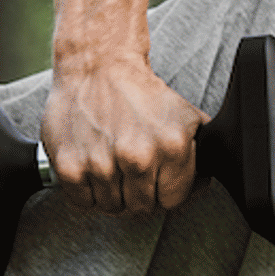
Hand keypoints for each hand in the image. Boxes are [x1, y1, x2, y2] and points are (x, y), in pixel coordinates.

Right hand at [41, 41, 203, 218]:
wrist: (97, 66)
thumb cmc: (140, 94)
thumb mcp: (185, 116)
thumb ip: (201, 153)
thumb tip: (204, 182)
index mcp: (171, 148)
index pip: (173, 202)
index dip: (166, 194)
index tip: (158, 183)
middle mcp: (137, 158)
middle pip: (142, 209)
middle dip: (140, 195)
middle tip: (132, 173)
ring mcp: (101, 165)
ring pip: (112, 208)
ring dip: (113, 194)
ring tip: (112, 166)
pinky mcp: (70, 167)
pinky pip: (83, 203)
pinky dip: (87, 192)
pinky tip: (93, 169)